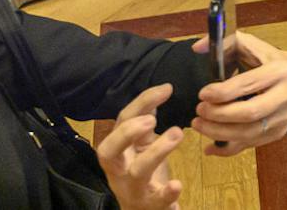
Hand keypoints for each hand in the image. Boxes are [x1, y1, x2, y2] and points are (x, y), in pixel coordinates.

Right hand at [97, 83, 184, 209]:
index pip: (121, 121)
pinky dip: (167, 193)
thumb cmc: (141, 173)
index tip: (167, 89)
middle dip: (128, 132)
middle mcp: (119, 169)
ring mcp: (133, 189)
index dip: (141, 103)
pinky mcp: (151, 205)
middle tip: (151, 120)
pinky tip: (177, 184)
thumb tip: (158, 93)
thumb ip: (144, 123)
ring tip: (177, 133)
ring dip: (157, 152)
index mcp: (118, 150)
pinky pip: (157, 200)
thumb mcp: (140, 147)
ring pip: (138, 172)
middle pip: (109, 150)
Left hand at [190, 30, 286, 154]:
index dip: (223, 92)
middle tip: (199, 110)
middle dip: (219, 114)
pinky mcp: (278, 133)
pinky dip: (227, 149)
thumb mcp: (252, 46)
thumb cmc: (269, 60)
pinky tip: (210, 147)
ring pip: (249, 133)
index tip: (203, 94)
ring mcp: (284, 118)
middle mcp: (286, 96)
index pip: (249, 84)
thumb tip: (197, 47)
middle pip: (250, 113)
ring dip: (219, 133)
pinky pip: (250, 145)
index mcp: (280, 71)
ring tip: (199, 125)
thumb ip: (225, 42)